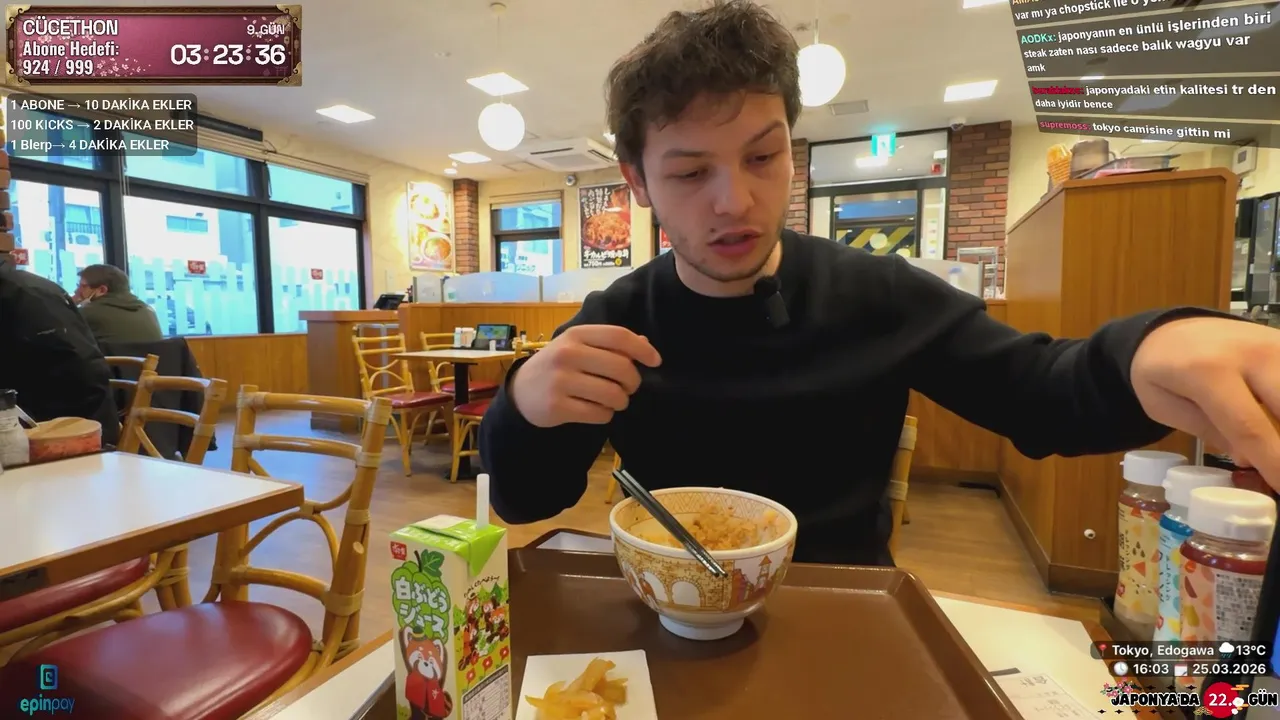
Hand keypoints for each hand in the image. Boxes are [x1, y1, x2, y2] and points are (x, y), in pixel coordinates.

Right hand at [509, 324, 661, 426]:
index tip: (655, 361)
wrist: (521, 392)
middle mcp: (568, 354)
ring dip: (620, 402)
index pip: (619, 336)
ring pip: (614, 394)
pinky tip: (596, 410)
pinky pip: (599, 414)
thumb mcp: (578, 347)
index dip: (643, 349)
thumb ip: (609, 344)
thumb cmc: (558, 366)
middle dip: (634, 382)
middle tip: (629, 388)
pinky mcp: (557, 406)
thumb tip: (645, 343)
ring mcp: (561, 380)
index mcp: (576, 335)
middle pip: (622, 368)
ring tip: (612, 401)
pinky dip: (605, 415)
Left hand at [1131, 316, 1279, 491]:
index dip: (1273, 463)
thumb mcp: (1163, 406)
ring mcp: (1275, 343)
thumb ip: (1207, 431)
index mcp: (1209, 371)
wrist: (1167, 329)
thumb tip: (1250, 459)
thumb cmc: (1160, 372)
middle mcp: (1251, 352)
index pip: (1249, 426)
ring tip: (1275, 450)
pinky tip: (1275, 417)